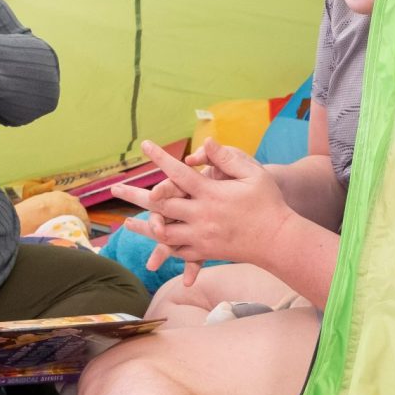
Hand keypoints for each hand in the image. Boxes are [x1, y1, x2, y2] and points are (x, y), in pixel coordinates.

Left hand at [116, 139, 291, 271]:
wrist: (278, 240)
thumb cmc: (268, 203)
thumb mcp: (253, 173)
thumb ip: (227, 157)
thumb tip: (205, 141)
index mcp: (211, 193)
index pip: (178, 172)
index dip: (160, 157)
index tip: (144, 145)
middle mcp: (201, 216)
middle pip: (161, 204)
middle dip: (136, 195)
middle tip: (115, 188)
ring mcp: (201, 237)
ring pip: (163, 233)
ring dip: (142, 227)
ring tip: (125, 222)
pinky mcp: (205, 252)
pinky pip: (178, 250)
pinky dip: (163, 245)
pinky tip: (153, 241)